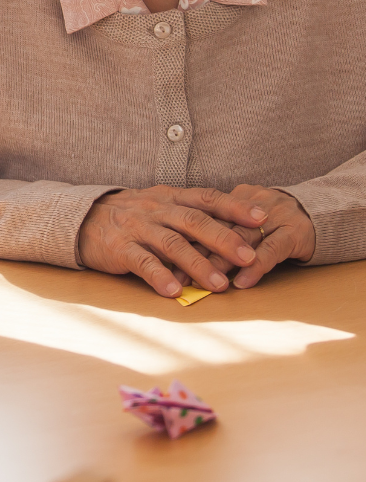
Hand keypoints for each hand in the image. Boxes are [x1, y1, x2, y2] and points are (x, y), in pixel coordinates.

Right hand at [78, 185, 267, 296]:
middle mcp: (155, 209)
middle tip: (248, 257)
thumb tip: (232, 231)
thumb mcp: (159, 206)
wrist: (82, 220)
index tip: (262, 216)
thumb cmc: (130, 217)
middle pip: (194, 221)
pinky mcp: (120, 248)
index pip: (206, 198)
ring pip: (172, 243)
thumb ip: (189, 216)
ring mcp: (137, 227)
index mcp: (169, 198)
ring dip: (198, 264)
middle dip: (223, 238)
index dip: (234, 207)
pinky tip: (174, 291)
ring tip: (219, 284)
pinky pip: (143, 262)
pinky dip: (160, 276)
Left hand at [172, 185, 314, 289]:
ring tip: (207, 282)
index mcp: (232, 198)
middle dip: (197, 254)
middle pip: (217, 228)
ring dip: (223, 262)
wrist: (316, 212)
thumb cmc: (268, 221)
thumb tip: (180, 252)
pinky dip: (255, 267)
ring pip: (242, 239)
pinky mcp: (295, 232)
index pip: (201, 218)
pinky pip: (272, 250)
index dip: (182, 240)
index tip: (164, 261)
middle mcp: (250, 205)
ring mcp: (274, 217)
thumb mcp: (238, 218)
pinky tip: (242, 283)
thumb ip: (213, 230)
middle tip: (179, 276)